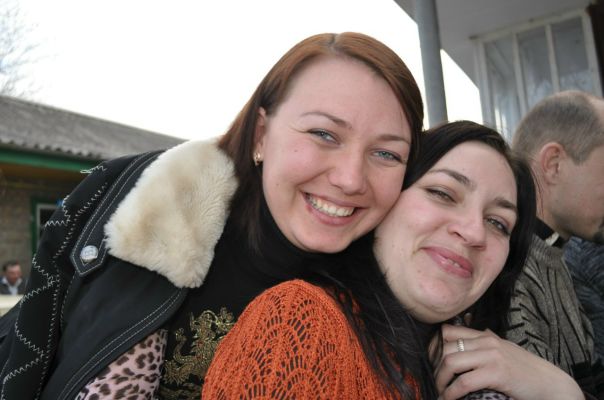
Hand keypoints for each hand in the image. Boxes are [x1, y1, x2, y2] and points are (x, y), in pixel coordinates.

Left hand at [433, 324, 582, 399]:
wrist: (551, 383)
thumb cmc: (525, 370)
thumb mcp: (503, 350)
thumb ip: (486, 342)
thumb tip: (472, 334)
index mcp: (485, 335)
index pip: (448, 330)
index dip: (433, 346)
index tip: (431, 362)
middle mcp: (486, 341)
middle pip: (445, 347)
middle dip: (434, 366)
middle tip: (435, 381)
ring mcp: (491, 356)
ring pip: (451, 362)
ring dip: (440, 380)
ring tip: (440, 392)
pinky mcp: (497, 373)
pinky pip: (464, 382)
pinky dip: (451, 392)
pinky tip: (449, 399)